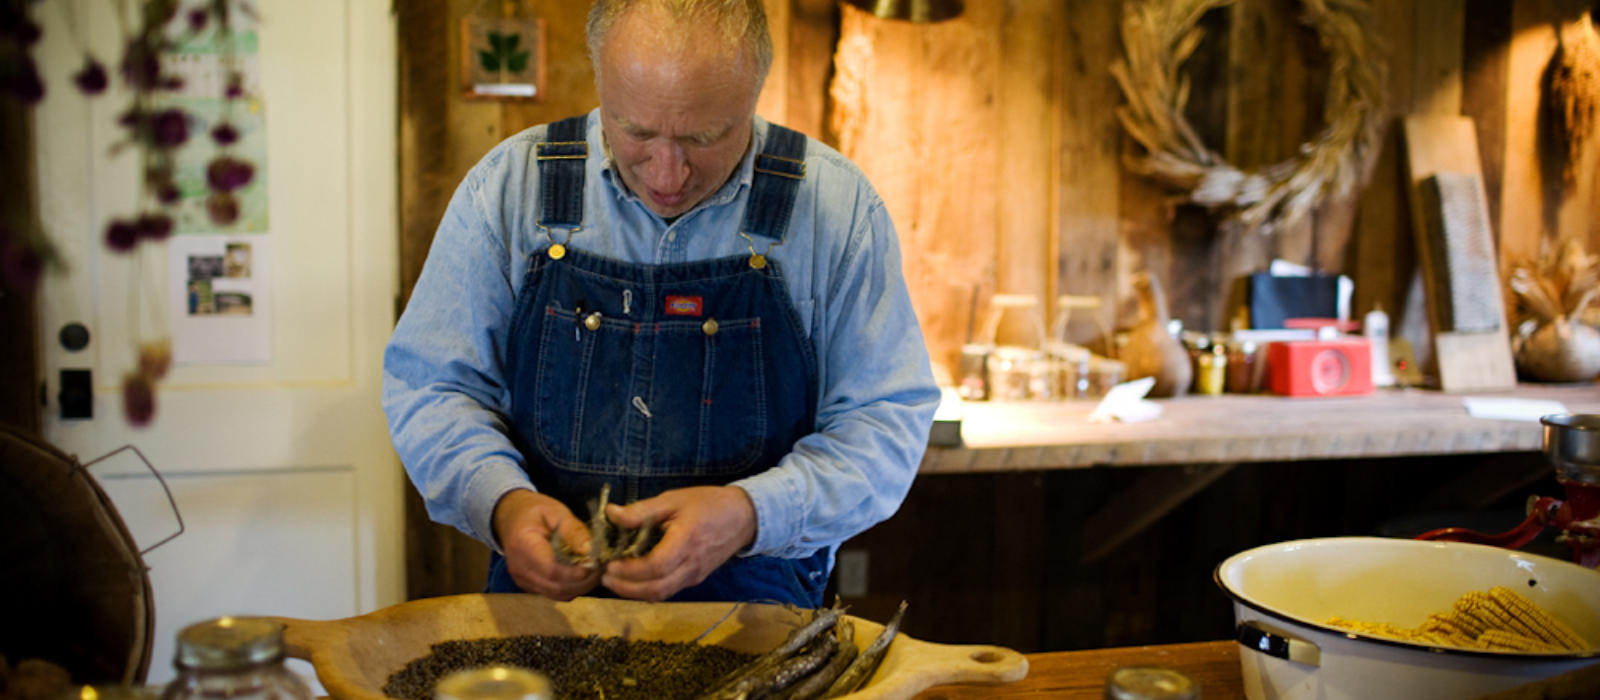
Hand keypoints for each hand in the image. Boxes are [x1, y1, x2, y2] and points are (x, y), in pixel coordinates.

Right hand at [492, 489, 600, 600]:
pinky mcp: (529, 586)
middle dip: (583, 582)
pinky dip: (571, 588)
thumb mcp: (556, 511)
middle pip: (556, 586)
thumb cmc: (534, 511)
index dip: (574, 573)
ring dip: (580, 587)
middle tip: (602, 568)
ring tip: (596, 571)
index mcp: (523, 545)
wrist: (511, 517)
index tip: (595, 566)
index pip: (550, 569)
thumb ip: (573, 530)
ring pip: (557, 594)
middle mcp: (519, 568)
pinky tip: (583, 576)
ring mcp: (522, 580)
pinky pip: (553, 594)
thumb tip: (589, 551)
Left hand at [601, 485, 757, 600]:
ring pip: (662, 594)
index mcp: (686, 541)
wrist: (743, 517)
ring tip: (614, 581)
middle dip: (626, 588)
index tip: (610, 564)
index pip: (656, 566)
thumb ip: (642, 510)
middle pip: (656, 588)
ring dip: (635, 593)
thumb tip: (611, 513)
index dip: (630, 570)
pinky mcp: (695, 579)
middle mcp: (692, 564)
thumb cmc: (708, 504)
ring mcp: (695, 575)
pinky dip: (648, 590)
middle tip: (604, 577)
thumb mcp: (673, 499)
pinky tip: (634, 580)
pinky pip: (669, 590)